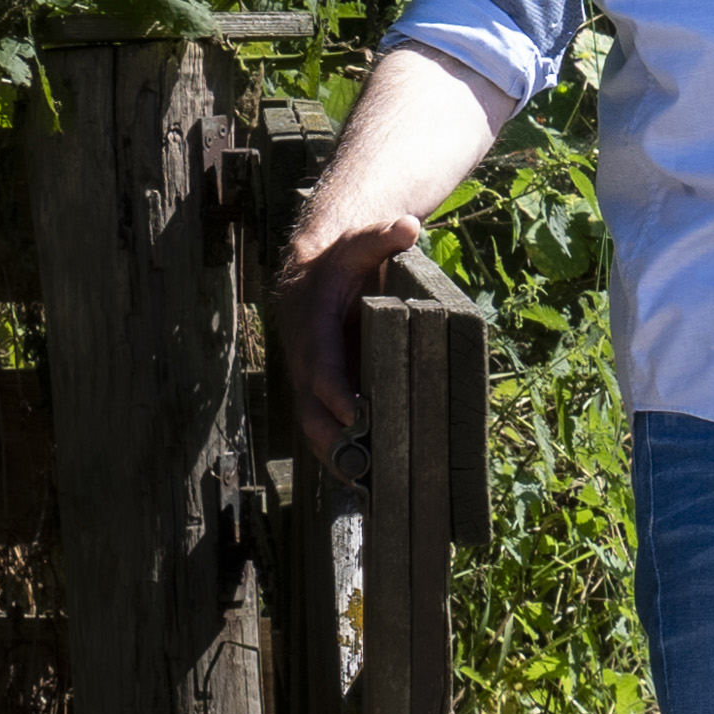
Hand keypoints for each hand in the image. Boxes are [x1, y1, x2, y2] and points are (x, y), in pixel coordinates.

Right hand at [276, 200, 423, 462]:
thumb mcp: (363, 241)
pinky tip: (364, 480)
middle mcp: (305, 355)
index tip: (357, 414)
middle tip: (360, 469)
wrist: (319, 263)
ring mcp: (311, 375)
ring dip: (336, 455)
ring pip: (316, 422)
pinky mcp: (324, 388)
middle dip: (331, 438)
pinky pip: (328, 422)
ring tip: (366, 489)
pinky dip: (341, 449)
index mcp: (311, 324)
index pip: (320, 365)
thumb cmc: (345, 256)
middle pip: (310, 406)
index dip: (335, 391)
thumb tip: (408, 225)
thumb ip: (382, 236)